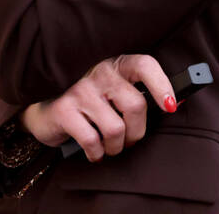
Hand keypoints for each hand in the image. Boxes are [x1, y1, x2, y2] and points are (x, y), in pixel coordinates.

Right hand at [18, 54, 175, 162]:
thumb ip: (141, 95)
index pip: (144, 64)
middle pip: (135, 105)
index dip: (161, 85)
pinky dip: (96, 154)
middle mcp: (98, 72)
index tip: (170, 106)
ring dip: (116, 147)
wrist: (43, 110)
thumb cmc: (89, 104)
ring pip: (116, 128)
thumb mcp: (114, 93)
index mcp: (115, 64)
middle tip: (129, 139)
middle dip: (136, 132)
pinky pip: (93, 141)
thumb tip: (175, 104)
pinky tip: (92, 151)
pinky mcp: (64, 110)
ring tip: (108, 146)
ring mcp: (80, 90)